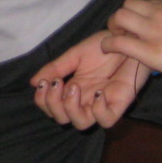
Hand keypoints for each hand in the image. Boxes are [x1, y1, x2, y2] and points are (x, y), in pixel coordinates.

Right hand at [31, 33, 150, 129]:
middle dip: (53, 104)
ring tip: (73, 87)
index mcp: (73, 89)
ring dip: (71, 108)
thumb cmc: (104, 46)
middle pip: (63, 119)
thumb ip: (56, 68)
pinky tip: (98, 92)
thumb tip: (33, 82)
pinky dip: (99, 110)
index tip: (44, 82)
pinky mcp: (120, 104)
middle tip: (57, 83)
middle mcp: (85, 100)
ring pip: (82, 124)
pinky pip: (107, 120)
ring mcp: (102, 104)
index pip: (52, 108)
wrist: (128, 38)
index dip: (43, 101)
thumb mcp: (75, 54)